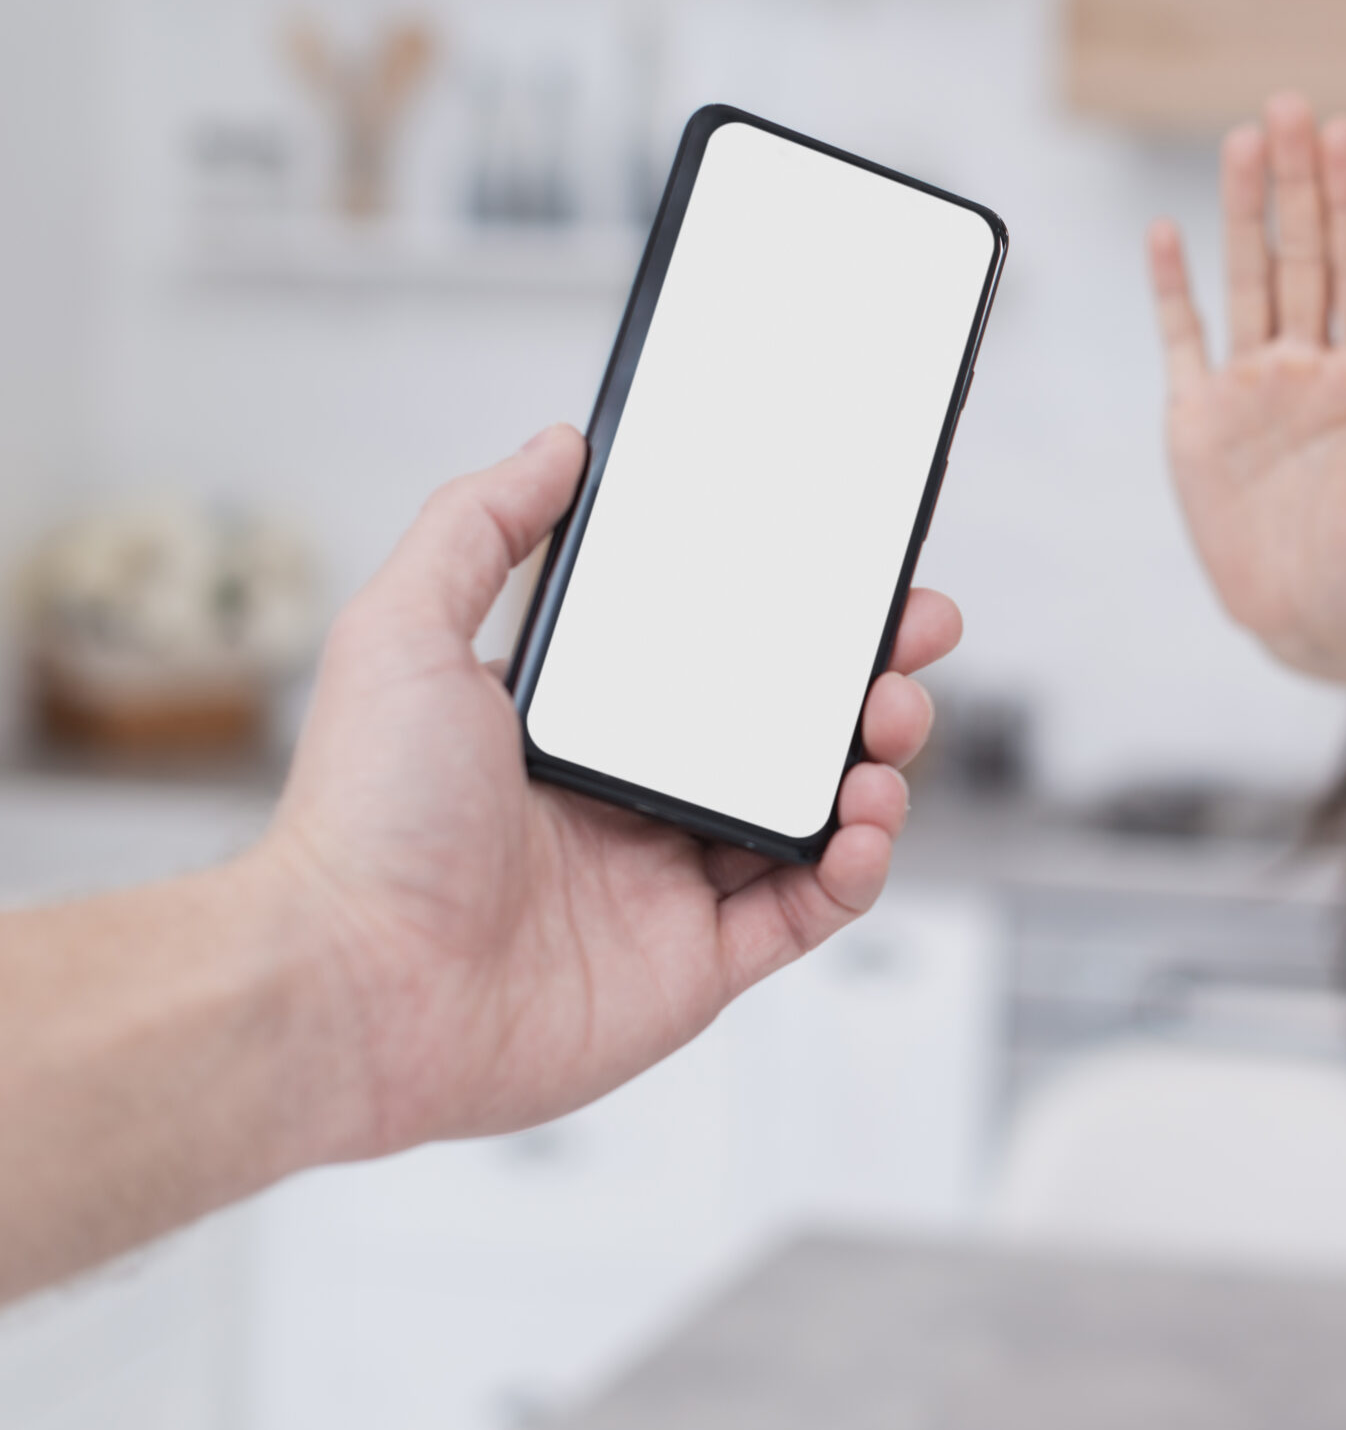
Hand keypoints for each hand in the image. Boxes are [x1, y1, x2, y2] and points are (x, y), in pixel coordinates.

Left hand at [256, 425, 960, 1159]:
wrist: (351, 984)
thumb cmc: (361, 821)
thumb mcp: (402, 631)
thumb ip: (479, 525)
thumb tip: (557, 445)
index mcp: (582, 726)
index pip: (717, 658)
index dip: (795, 619)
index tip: (853, 575)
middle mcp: (633, 802)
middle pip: (789, 731)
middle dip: (868, 682)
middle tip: (910, 645)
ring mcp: (670, 887)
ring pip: (815, 816)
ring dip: (876, 765)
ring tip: (886, 731)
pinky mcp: (698, 967)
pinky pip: (809, 911)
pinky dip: (856, 867)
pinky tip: (862, 824)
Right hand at [1148, 93, 1345, 682]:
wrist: (1324, 622)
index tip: (1344, 132)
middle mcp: (1312, 367)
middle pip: (1302, 255)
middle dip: (1296, 181)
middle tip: (1288, 104)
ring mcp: (1255, 388)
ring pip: (1247, 279)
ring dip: (1242, 212)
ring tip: (1242, 140)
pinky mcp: (1202, 421)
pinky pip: (1185, 339)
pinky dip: (1173, 289)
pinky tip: (1166, 231)